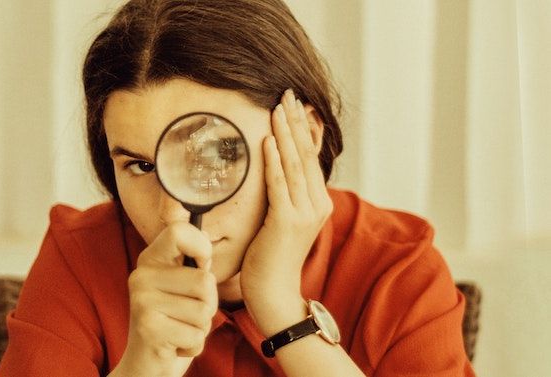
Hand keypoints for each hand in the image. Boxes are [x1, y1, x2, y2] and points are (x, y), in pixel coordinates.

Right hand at [113, 222, 217, 376]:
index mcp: (150, 260)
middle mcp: (141, 277)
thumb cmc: (172, 322)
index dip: (202, 247)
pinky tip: (175, 345)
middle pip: (205, 280)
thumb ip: (193, 262)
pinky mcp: (149, 329)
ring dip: (201, 327)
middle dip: (209, 304)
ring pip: (204, 310)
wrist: (144, 365)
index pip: (179, 231)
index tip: (202, 266)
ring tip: (180, 329)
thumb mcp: (181, 286)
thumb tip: (207, 234)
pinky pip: (197, 335)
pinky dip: (194, 346)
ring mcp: (142, 302)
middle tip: (188, 314)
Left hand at [240, 89, 332, 335]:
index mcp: (319, 202)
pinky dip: (273, 161)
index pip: (311, 158)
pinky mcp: (287, 222)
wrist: (275, 292)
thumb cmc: (272, 257)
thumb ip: (288, 196)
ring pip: (294, 165)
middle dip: (295, 122)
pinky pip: (280, 184)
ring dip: (284, 134)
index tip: (294, 105)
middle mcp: (318, 205)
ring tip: (277, 108)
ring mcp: (305, 214)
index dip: (302, 129)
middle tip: (287, 94)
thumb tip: (279, 169)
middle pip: (306, 155)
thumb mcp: (286, 221)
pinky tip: (267, 141)